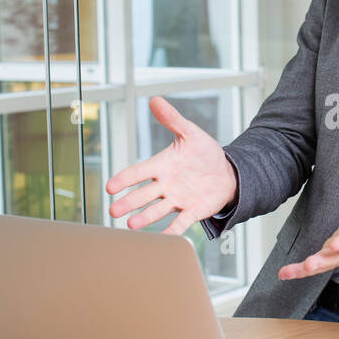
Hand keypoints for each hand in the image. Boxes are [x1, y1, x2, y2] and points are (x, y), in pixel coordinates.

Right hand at [104, 96, 236, 235]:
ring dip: (145, 218)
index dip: (124, 179)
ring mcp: (177, 199)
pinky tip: (164, 238)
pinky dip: (172, 231)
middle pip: (143, 195)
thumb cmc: (205, 153)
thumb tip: (155, 100)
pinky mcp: (192, 211)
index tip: (110, 186)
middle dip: (129, 203)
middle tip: (114, 210)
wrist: (227, 172)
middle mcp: (165, 185)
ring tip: (132, 225)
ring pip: (157, 210)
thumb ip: (173, 119)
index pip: (138, 172)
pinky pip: (180, 222)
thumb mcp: (190, 133)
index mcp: (162, 165)